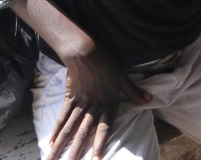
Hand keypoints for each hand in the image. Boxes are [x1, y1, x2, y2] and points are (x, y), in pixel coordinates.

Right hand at [47, 43, 150, 159]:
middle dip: (75, 152)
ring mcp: (79, 104)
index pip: (104, 127)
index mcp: (108, 103)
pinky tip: (51, 142)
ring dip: (62, 145)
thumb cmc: (105, 62)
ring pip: (70, 128)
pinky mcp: (70, 99)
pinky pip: (62, 117)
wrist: (84, 50)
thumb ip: (133, 91)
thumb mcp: (122, 76)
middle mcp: (93, 107)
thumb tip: (149, 99)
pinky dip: (56, 130)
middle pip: (83, 133)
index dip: (100, 144)